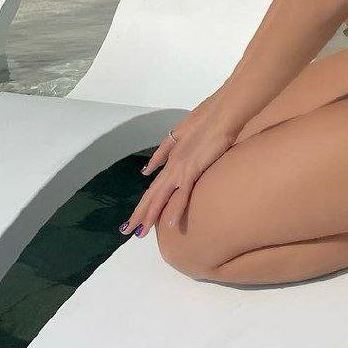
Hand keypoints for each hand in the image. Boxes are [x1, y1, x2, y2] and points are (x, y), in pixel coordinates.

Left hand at [119, 103, 236, 239]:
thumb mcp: (178, 136)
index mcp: (169, 160)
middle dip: (139, 214)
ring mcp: (180, 169)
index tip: (134, 218)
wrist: (220, 115)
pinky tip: (168, 223)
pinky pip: (182, 194)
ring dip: (149, 215)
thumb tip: (147, 169)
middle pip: (152, 195)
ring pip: (160, 197)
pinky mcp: (192, 169)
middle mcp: (171, 167)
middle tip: (127, 231)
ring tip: (139, 232)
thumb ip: (162, 153)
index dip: (143, 204)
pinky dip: (174, 209)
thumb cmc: (205, 122)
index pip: (153, 187)